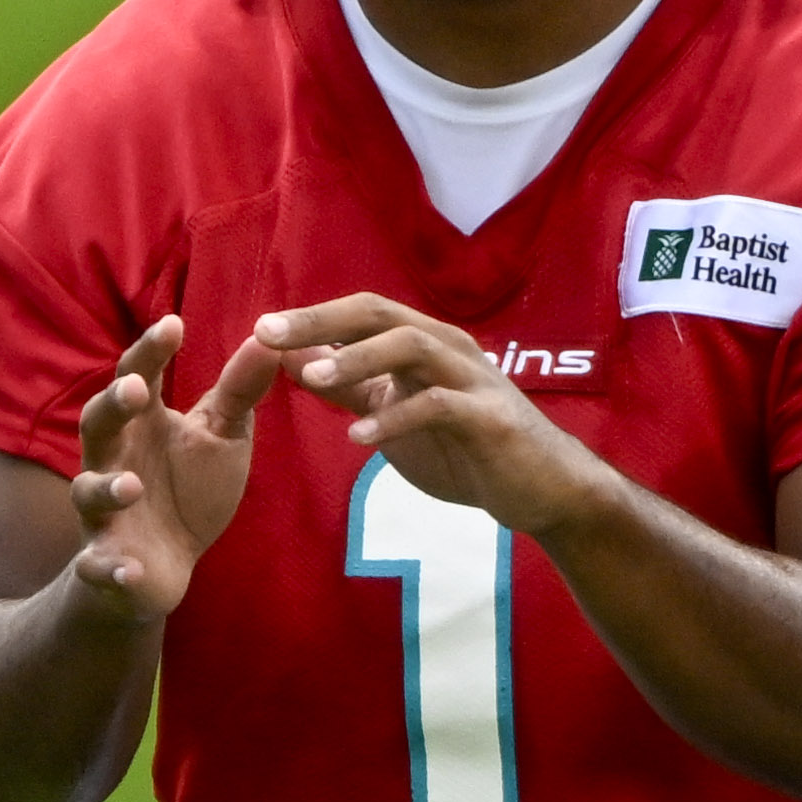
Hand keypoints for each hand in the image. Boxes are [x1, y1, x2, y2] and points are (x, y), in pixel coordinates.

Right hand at [69, 316, 282, 623]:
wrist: (165, 566)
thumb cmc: (190, 489)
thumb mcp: (221, 436)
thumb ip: (239, 391)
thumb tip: (270, 338)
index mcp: (141, 423)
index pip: (138, 375)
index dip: (151, 350)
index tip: (174, 324)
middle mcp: (113, 460)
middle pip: (97, 423)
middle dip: (112, 405)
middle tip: (135, 389)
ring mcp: (104, 511)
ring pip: (87, 491)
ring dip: (106, 488)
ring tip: (133, 486)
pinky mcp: (105, 562)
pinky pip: (96, 564)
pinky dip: (108, 568)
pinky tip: (129, 569)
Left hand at [256, 295, 618, 536]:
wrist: (541, 488)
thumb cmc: (466, 448)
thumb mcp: (395, 413)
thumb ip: (351, 387)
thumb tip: (293, 359)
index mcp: (423, 342)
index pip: (361, 313)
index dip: (311, 318)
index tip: (260, 329)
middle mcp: (448, 347)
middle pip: (379, 315)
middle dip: (321, 321)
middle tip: (270, 334)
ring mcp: (472, 378)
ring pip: (411, 346)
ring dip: (358, 360)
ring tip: (312, 380)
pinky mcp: (490, 417)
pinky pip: (439, 406)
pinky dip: (397, 418)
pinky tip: (359, 438)